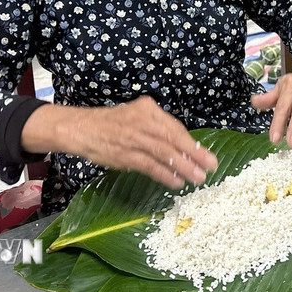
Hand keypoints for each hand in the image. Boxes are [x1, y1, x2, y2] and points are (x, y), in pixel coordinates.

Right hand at [22, 96, 217, 189]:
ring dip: (184, 167)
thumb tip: (183, 146)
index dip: (192, 142)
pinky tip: (176, 182)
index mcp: (148, 109)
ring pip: (165, 153)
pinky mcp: (125, 154)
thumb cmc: (112, 124)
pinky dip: (165, 175)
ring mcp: (134, 138)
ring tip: (198, 178)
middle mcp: (143, 120)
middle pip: (174, 139)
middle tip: (211, 166)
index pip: (175, 127)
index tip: (206, 154)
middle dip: (195, 154)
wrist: (80, 128)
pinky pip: (150, 166)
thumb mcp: (136, 116)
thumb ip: (156, 128)